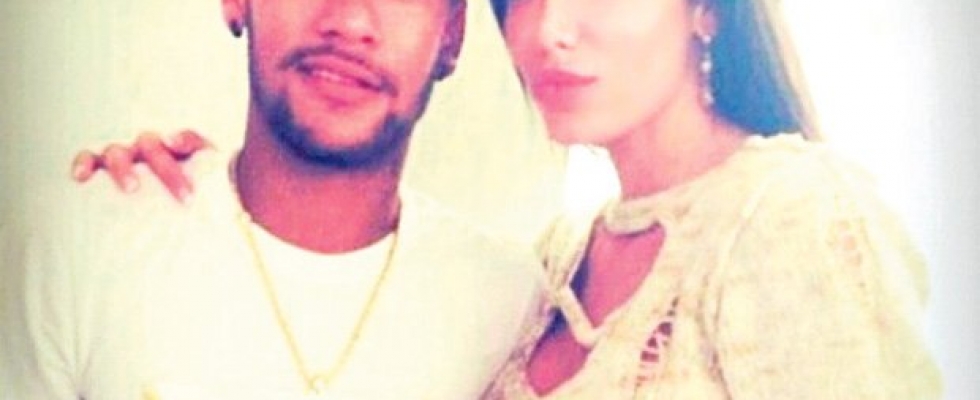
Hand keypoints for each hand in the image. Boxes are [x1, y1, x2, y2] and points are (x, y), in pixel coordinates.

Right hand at [71, 130, 211, 201]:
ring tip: (133, 189)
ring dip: (125, 168)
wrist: (179, 203)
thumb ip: (211, 169)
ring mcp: (124, 155)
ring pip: (119, 152)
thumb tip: (209, 172)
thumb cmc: (192, 194)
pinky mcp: (100, 166)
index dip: (187, 143)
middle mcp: (148, 148)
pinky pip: (88, 158)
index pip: (184, 141)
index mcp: (177, 148)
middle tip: (183, 197)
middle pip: (152, 147)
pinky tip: (80, 177)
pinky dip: (83, 163)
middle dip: (166, 170)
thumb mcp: (208, 182)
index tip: (192, 160)